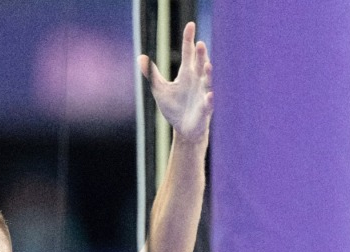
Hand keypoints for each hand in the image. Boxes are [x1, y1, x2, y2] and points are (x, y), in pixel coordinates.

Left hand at [139, 22, 212, 142]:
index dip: (189, 40)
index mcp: (186, 74)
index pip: (188, 54)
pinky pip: (208, 103)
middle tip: (200, 44)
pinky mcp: (204, 109)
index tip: (190, 25)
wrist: (183, 129)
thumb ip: (152, 74)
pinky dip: (209, 99)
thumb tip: (140, 57)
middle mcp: (197, 81)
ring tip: (208, 65)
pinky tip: (209, 95)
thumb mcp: (159, 89)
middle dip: (201, 55)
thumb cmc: (174, 108)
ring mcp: (202, 94)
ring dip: (209, 74)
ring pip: (208, 82)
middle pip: (200, 65)